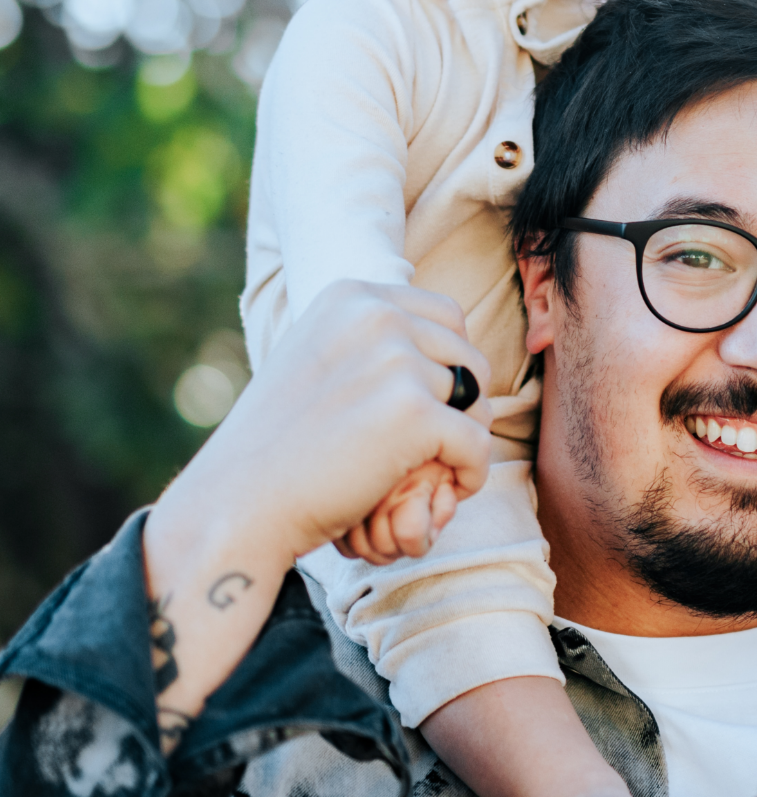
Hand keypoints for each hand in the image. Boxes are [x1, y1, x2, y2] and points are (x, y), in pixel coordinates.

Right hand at [142, 282, 493, 742]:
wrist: (239, 501)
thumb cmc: (278, 444)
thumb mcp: (319, 360)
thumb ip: (372, 341)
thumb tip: (444, 337)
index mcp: (354, 296)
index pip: (447, 317)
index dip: (449, 366)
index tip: (427, 406)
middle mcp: (378, 316)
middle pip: (468, 356)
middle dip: (463, 403)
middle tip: (436, 446)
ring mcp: (397, 362)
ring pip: (477, 401)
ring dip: (463, 441)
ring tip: (429, 470)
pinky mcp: (414, 413)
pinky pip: (479, 444)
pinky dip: (470, 474)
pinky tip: (446, 491)